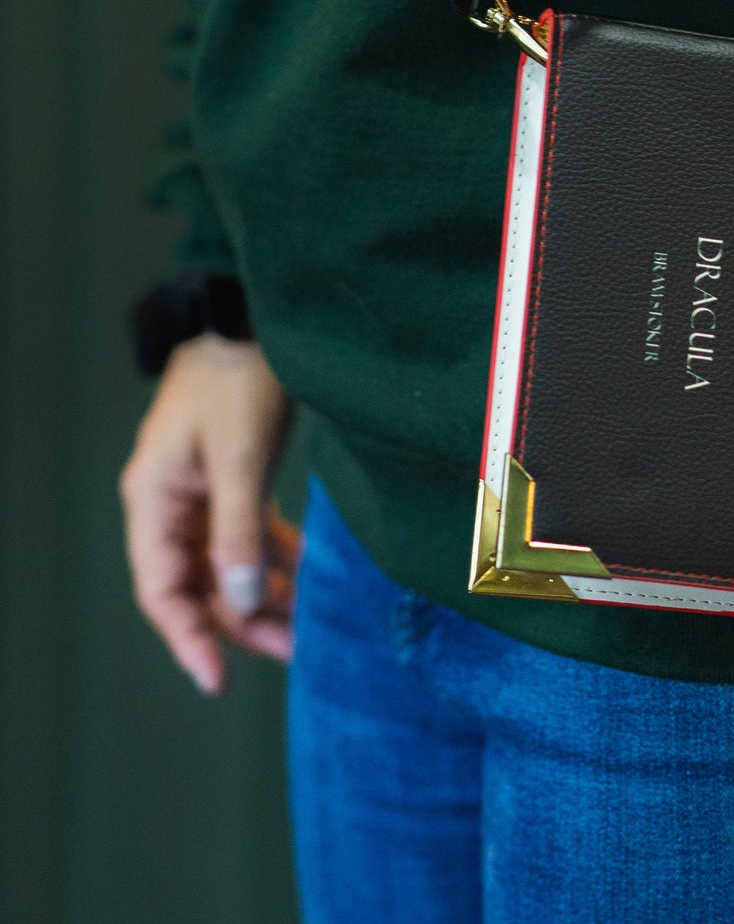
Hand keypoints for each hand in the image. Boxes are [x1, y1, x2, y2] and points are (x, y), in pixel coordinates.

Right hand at [120, 334, 296, 694]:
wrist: (249, 320)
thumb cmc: (238, 379)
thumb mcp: (241, 456)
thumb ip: (239, 530)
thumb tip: (245, 599)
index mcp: (154, 500)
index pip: (162, 588)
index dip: (188, 637)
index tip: (217, 679)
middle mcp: (171, 504)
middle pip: (199, 583)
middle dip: (242, 622)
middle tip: (293, 651)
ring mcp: (203, 492)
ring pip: (229, 563)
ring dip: (265, 593)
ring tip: (309, 625)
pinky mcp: (234, 479)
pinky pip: (250, 534)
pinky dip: (277, 556)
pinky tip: (311, 573)